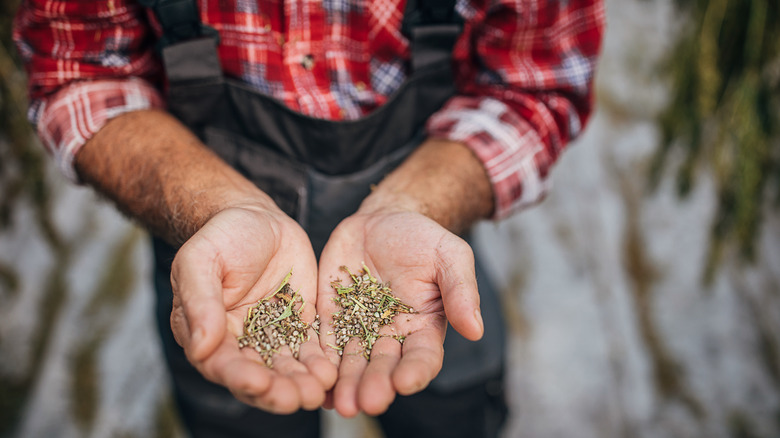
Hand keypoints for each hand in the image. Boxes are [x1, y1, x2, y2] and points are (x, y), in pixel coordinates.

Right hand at [170, 204, 337, 413]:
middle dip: (278, 390)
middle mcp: (239, 343)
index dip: (239, 377)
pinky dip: (321, 363)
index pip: (222, 364)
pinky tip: (334, 373)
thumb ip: (200, 302)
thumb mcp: (201, 261)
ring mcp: (271, 336)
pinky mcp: (299, 326)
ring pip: (286, 369)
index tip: (258, 383)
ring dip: (302, 383)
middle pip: (258, 376)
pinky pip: (310, 349)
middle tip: (298, 399)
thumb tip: (200, 347)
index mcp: (207, 333)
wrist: (257, 218)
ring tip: (319, 391)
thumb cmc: (221, 237)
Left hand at [317, 207, 484, 416]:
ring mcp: (359, 329)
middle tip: (367, 403)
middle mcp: (392, 335)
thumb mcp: (449, 254)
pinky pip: (324, 343)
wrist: (382, 220)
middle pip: (384, 366)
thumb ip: (461, 290)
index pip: (423, 356)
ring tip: (340, 404)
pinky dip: (319, 364)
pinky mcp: (331, 318)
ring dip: (346, 384)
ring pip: (352, 362)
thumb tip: (476, 330)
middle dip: (376, 385)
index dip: (415, 371)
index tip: (405, 382)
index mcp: (425, 325)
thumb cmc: (422, 237)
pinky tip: (312, 380)